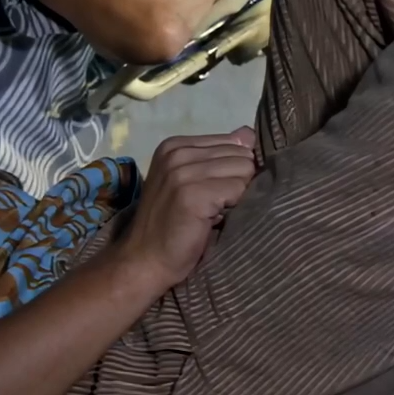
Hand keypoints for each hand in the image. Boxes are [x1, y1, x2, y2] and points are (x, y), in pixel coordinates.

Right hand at [114, 128, 260, 289]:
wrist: (144, 260)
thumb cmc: (171, 224)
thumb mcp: (191, 181)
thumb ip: (219, 156)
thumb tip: (249, 134)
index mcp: (175, 144)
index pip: (234, 140)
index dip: (234, 169)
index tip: (217, 191)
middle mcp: (177, 152)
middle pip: (241, 154)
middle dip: (238, 181)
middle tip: (217, 205)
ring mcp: (182, 172)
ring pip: (243, 170)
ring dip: (237, 195)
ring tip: (215, 212)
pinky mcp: (192, 194)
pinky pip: (238, 189)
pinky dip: (234, 207)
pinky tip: (214, 219)